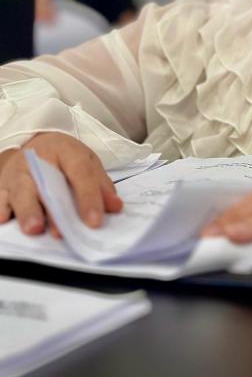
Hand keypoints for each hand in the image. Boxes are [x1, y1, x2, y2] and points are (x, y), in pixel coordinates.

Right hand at [0, 133, 121, 235]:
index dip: (88, 197)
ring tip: (34, 228)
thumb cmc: (65, 158)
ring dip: (27, 211)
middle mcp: (39, 160)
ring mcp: (18, 173)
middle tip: (59, 231)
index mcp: (65, 151)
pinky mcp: (2, 185)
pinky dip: (1, 209)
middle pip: (46, 183)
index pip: (80, 173)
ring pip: (20, 191)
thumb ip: (101, 185)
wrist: (36, 144)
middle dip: (54, 209)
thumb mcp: (87, 163)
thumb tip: (114, 207)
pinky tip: (4, 221)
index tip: (94, 221)